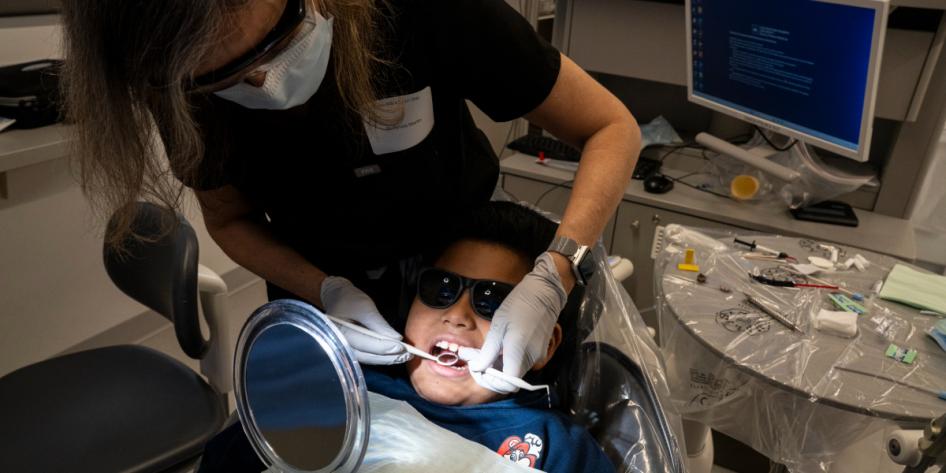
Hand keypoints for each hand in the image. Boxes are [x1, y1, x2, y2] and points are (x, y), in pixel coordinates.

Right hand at [321, 276, 410, 364]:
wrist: (337, 297)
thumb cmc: (349, 300)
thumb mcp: (365, 307)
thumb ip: (379, 324)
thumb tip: (396, 339)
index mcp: (340, 333)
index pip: (365, 343)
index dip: (384, 347)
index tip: (401, 347)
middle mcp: (341, 345)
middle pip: (367, 356)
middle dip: (388, 357)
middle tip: (407, 355)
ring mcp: (346, 350)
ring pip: (369, 359)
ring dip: (387, 359)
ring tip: (405, 356)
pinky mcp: (353, 350)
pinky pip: (368, 356)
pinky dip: (382, 356)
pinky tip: (395, 354)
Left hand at [467, 252, 566, 393]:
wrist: (544, 294)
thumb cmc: (518, 305)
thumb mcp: (498, 326)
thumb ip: (488, 351)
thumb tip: (477, 368)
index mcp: (519, 353)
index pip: (507, 384)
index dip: (491, 382)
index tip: (479, 371)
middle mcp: (532, 359)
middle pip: (511, 379)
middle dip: (493, 374)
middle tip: (478, 362)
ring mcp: (539, 356)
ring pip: (516, 371)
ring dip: (501, 367)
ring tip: (489, 353)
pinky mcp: (541, 352)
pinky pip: (523, 363)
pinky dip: (511, 360)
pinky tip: (502, 348)